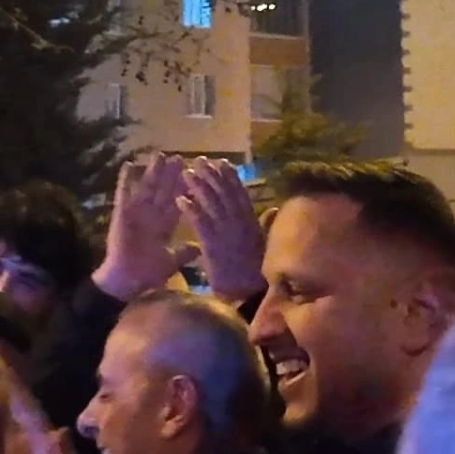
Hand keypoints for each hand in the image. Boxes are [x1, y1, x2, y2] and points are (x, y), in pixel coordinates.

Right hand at [93, 155, 196, 301]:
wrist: (126, 281)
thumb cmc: (147, 273)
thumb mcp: (171, 261)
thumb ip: (184, 253)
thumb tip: (201, 247)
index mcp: (164, 226)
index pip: (178, 203)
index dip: (186, 190)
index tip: (195, 175)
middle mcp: (152, 216)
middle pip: (163, 191)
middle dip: (171, 175)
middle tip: (179, 158)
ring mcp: (136, 213)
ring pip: (147, 188)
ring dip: (152, 172)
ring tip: (159, 155)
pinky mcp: (121, 214)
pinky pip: (123, 194)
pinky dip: (125, 180)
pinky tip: (129, 164)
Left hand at [182, 158, 265, 303]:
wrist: (248, 293)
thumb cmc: (257, 272)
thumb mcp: (263, 244)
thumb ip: (266, 224)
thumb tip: (274, 209)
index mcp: (251, 222)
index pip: (240, 193)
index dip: (230, 177)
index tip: (222, 162)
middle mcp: (239, 222)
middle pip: (224, 193)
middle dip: (212, 175)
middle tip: (199, 160)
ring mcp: (226, 232)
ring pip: (211, 203)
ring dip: (199, 186)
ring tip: (187, 173)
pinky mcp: (213, 244)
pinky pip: (200, 222)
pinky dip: (191, 209)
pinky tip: (180, 199)